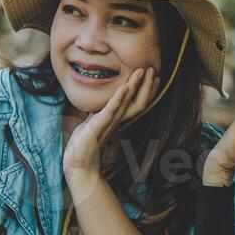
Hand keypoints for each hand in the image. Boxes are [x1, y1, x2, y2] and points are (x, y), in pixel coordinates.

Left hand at [63, 67, 158, 188]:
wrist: (78, 165)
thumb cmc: (85, 146)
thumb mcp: (93, 125)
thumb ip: (100, 116)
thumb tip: (99, 108)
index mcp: (118, 121)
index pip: (137, 104)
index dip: (147, 91)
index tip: (156, 77)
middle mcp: (118, 122)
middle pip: (139, 102)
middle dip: (146, 86)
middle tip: (154, 69)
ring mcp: (109, 124)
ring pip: (128, 103)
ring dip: (135, 86)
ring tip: (142, 71)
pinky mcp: (99, 125)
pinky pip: (111, 110)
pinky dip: (118, 98)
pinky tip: (124, 87)